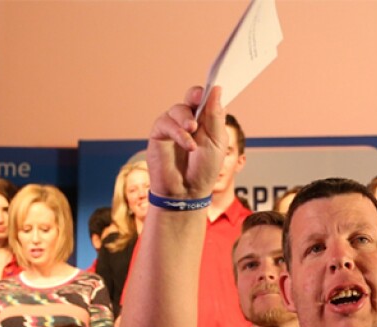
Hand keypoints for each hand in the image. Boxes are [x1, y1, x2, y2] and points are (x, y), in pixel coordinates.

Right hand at [147, 84, 227, 199]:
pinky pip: (167, 123)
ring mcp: (174, 126)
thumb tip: (217, 89)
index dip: (210, 92)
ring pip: (178, 109)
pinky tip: (188, 145)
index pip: (208, 100)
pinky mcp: (160, 133)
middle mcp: (190, 120)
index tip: (216, 84)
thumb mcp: (216, 143)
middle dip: (195, 95)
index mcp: (207, 121)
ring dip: (186, 119)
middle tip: (199, 98)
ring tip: (192, 133)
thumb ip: (215, 117)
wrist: (188, 192)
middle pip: (191, 97)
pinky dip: (179, 132)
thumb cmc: (204, 170)